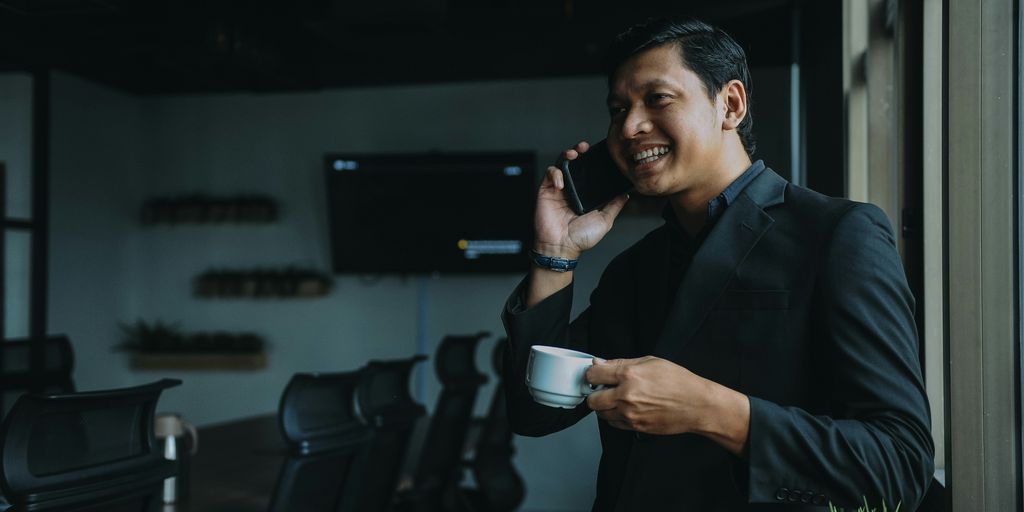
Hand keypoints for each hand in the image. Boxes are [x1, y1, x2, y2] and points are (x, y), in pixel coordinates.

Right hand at [534, 141, 628, 258]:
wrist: (562, 247)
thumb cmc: (581, 238)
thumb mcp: (605, 220)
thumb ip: (615, 206)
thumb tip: (627, 194)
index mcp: (585, 193)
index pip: (588, 171)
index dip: (592, 159)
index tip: (600, 152)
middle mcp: (571, 189)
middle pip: (574, 162)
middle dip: (579, 150)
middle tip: (585, 147)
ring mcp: (558, 189)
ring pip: (561, 163)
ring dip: (566, 155)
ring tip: (573, 154)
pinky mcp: (545, 191)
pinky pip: (549, 174)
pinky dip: (555, 173)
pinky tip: (561, 182)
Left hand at [585, 356, 708, 433]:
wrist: (696, 405)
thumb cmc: (678, 382)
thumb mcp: (651, 362)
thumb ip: (621, 363)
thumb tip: (599, 363)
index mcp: (629, 375)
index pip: (593, 375)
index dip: (592, 374)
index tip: (595, 375)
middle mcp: (626, 396)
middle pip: (592, 399)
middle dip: (595, 393)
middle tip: (604, 389)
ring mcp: (630, 414)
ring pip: (601, 414)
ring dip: (604, 406)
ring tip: (618, 399)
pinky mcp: (635, 427)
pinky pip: (613, 424)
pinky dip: (615, 417)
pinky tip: (626, 409)